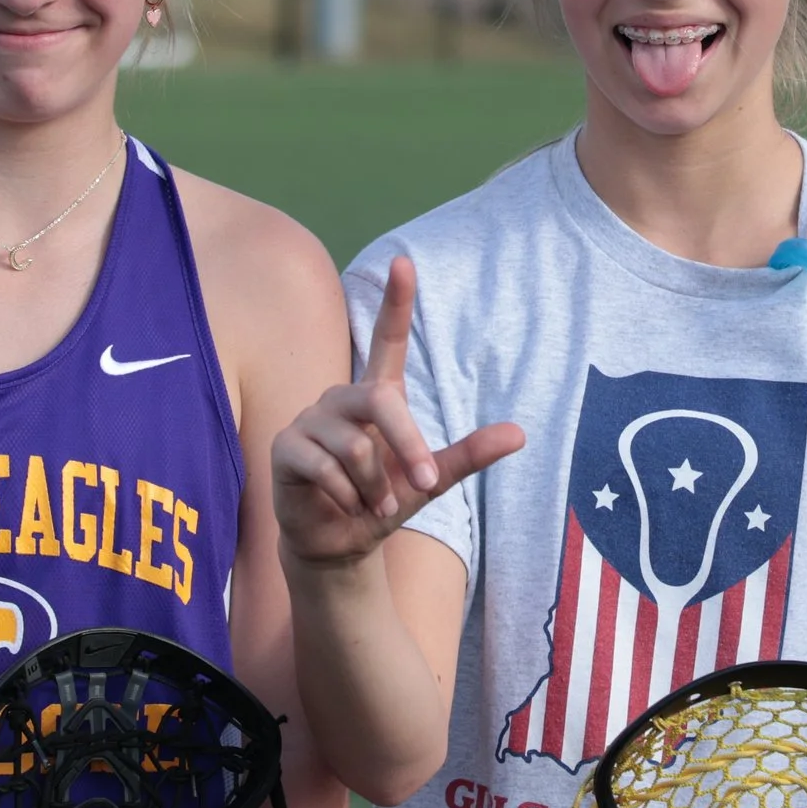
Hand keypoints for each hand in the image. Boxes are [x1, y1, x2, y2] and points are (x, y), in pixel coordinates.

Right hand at [271, 256, 522, 567]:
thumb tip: (520, 434)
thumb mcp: (430, 481)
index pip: (386, 341)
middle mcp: (341, 399)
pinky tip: (345, 506)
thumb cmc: (382, 503)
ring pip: (356, 445)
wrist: (339, 544)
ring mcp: (309, 420)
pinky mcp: (286, 448)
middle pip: (380, 400)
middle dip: (407, 444)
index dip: (396, 302)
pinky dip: (346, 495)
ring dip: (374, 487)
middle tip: (421, 486)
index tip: (405, 262)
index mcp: (377, 397)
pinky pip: (324, 464)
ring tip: (374, 507)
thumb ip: (468, 455)